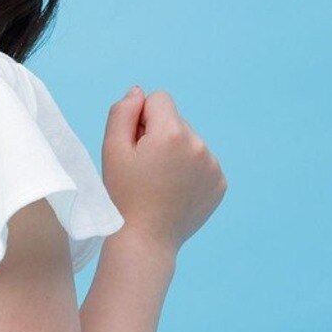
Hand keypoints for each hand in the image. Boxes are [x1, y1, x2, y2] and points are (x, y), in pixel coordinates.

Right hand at [101, 86, 226, 252]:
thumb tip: (139, 92)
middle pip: (175, 121)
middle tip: (145, 169)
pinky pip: (203, 162)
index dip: (142, 119)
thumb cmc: (123, 195)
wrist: (146, 239)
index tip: (136, 146)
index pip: (159, 99)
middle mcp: (198, 144)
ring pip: (190, 142)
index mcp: (171, 133)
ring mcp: (213, 165)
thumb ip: (123, 112)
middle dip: (160, 136)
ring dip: (176, 154)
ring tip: (160, 183)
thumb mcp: (112, 149)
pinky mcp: (220, 183)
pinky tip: (175, 191)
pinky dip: (190, 172)